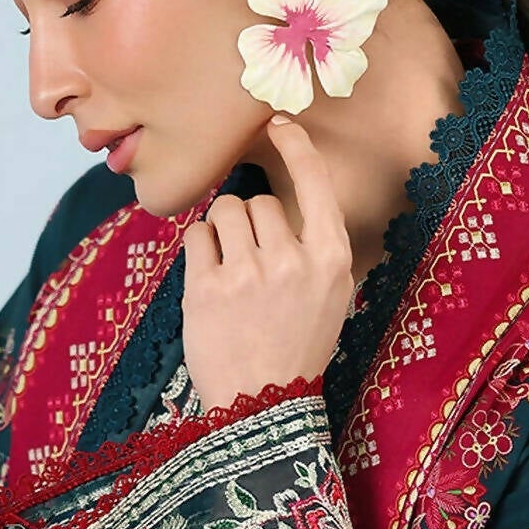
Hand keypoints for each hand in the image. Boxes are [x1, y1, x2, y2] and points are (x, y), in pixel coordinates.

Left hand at [182, 118, 354, 413]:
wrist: (263, 406)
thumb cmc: (298, 349)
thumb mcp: (331, 298)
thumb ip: (316, 251)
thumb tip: (285, 205)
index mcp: (331, 260)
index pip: (315, 183)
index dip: (296, 147)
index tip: (280, 122)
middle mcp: (292, 260)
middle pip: (262, 201)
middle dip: (252, 223)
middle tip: (253, 264)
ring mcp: (247, 274)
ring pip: (226, 210)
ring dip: (223, 230)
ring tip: (230, 270)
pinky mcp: (206, 288)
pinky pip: (197, 235)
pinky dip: (201, 249)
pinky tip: (211, 280)